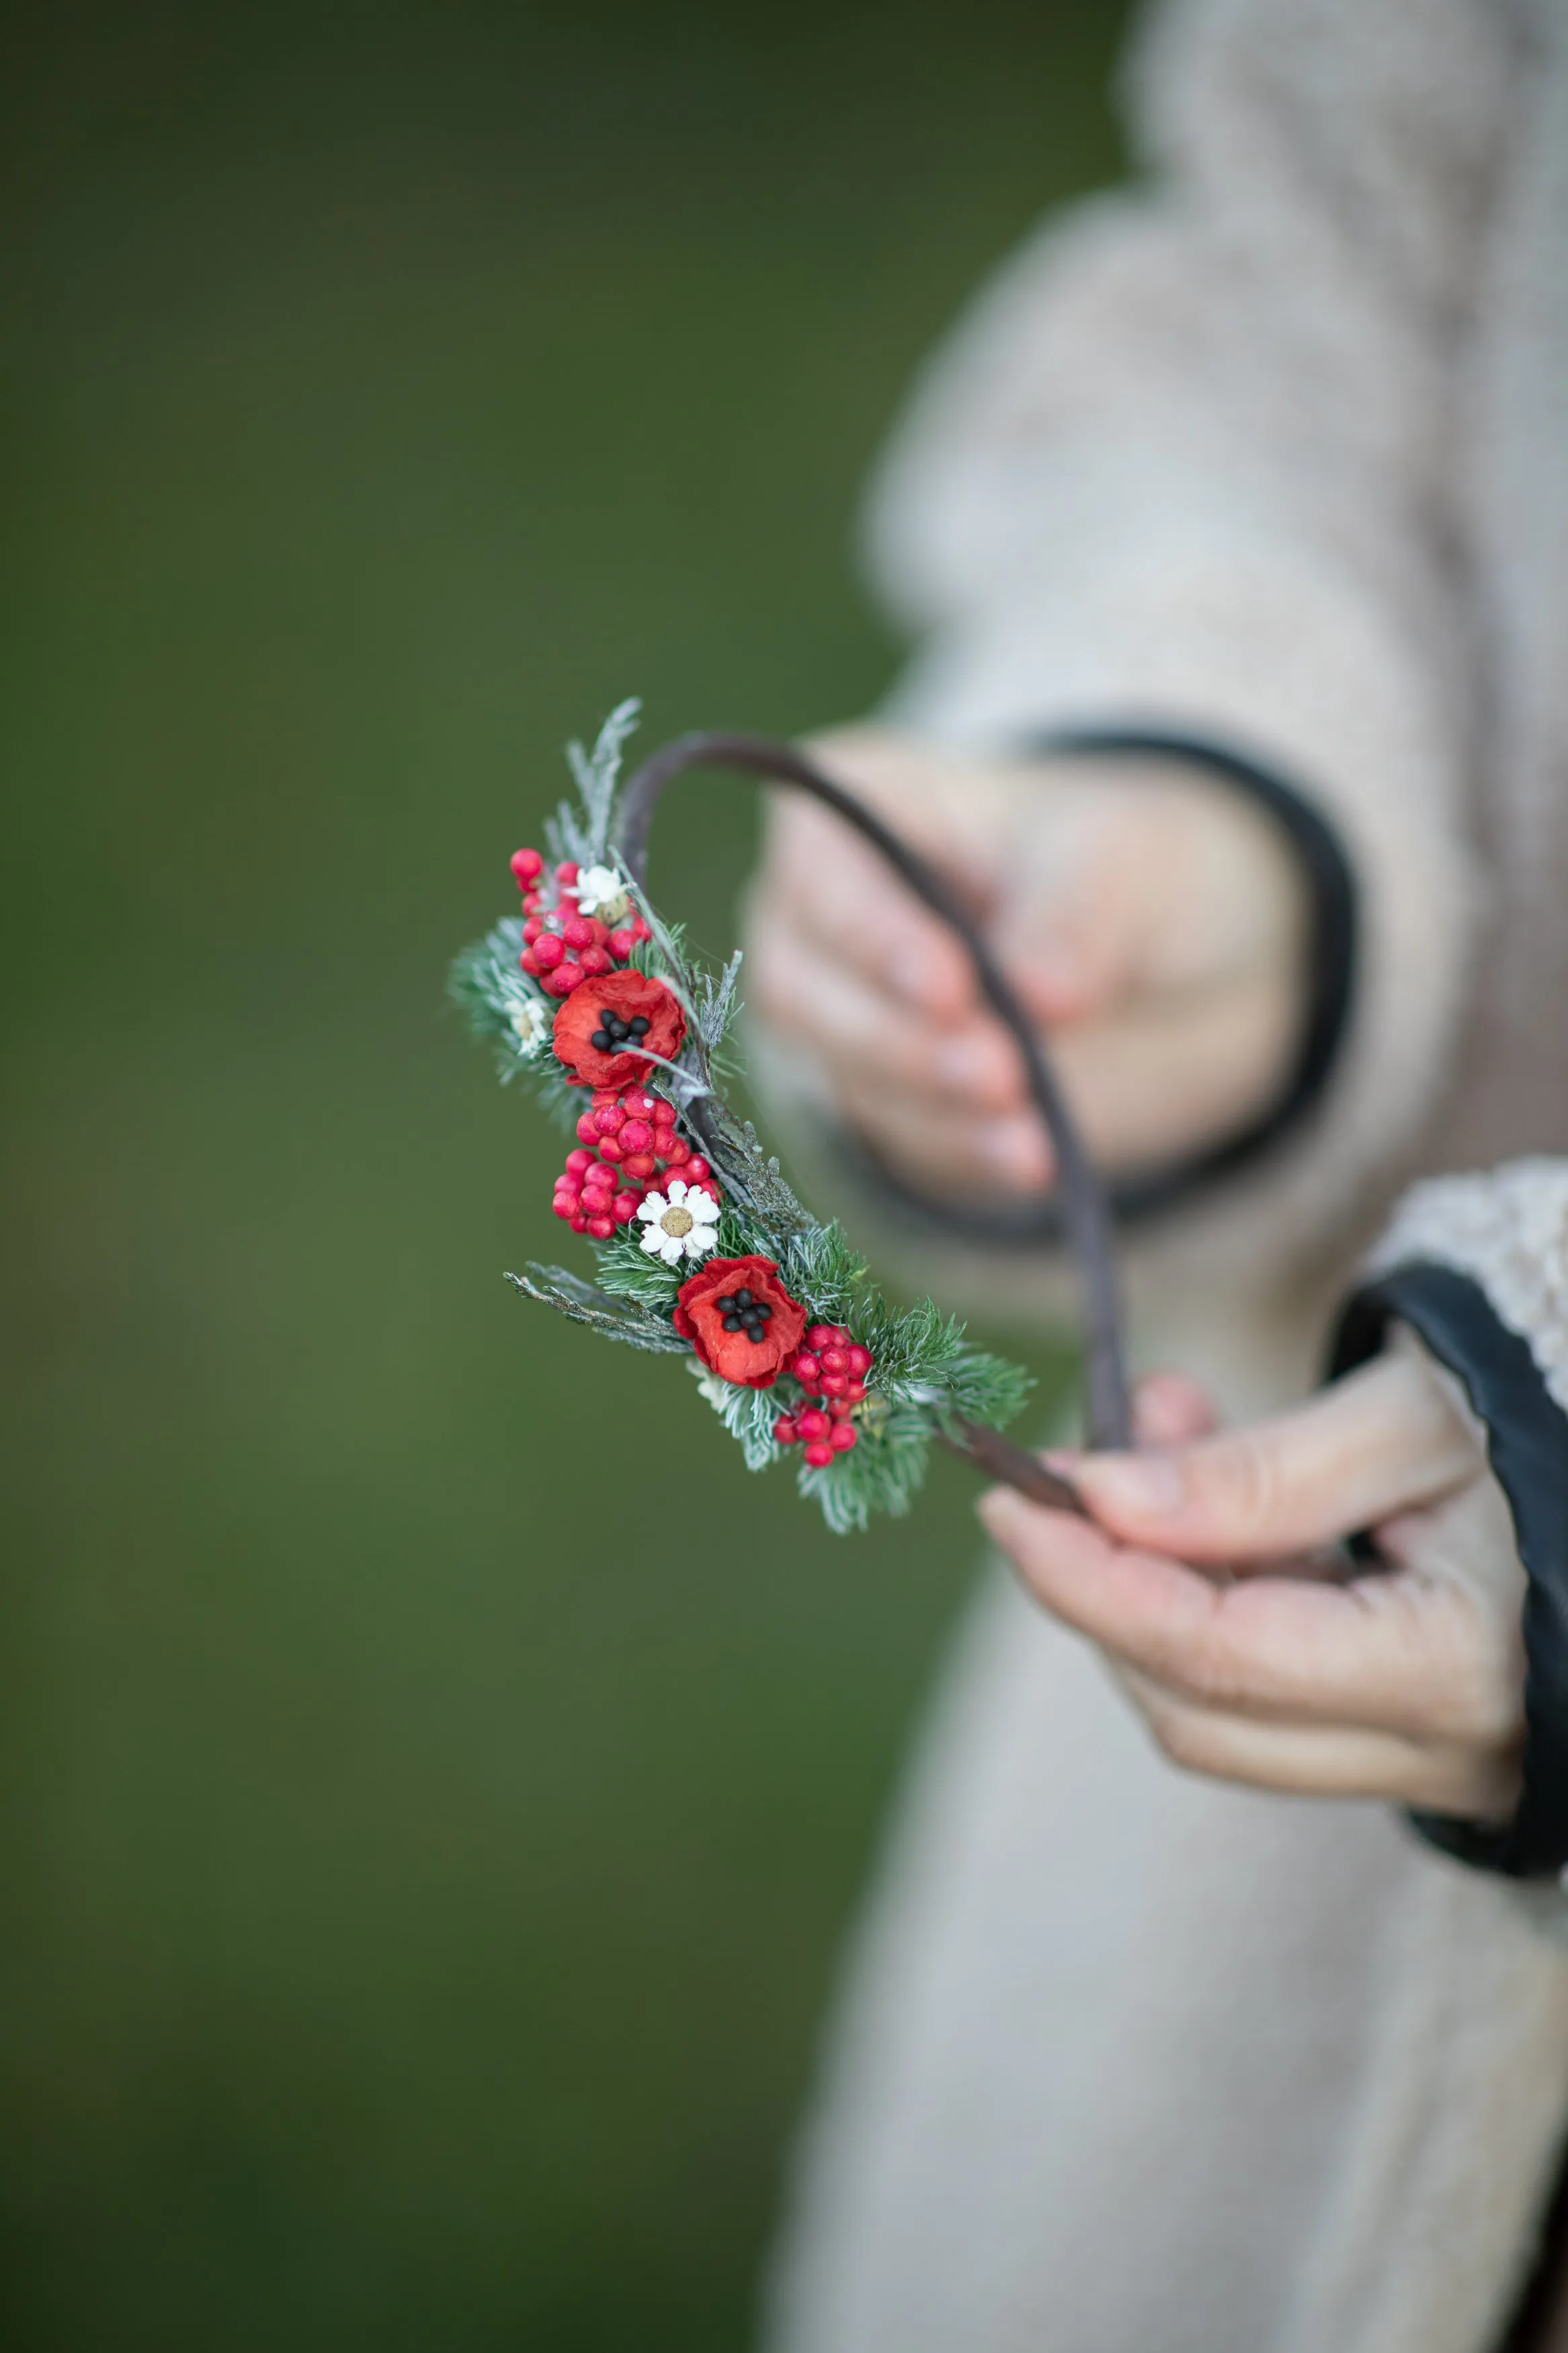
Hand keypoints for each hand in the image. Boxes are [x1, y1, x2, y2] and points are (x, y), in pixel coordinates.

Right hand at [743, 725, 1307, 1197]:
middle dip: (907, 1042)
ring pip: (847, 1070)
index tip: (951, 989)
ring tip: (1030, 1133)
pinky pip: (901, 1131)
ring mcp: (834, 1008)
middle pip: (812, 986)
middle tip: (999, 1076)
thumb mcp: (1114, 858)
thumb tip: (1041, 999)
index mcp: (849, 804)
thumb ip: (1074, 916)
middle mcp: (812, 911)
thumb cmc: (1101, 860)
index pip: (826, 870)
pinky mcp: (875, 1092)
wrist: (1141, 947)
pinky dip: (967, 1149)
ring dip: (938, 1107)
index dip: (875, 937)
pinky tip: (1030, 1161)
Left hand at [978, 1342, 1526, 1819]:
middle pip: (1196, 1706)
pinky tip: (1204, 1481)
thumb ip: (1261, 1474)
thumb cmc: (1554, 1413)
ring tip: (1164, 1419)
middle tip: (1070, 1458)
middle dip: (1106, 1585)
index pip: (1217, 1655)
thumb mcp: (1418, 1417)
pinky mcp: (1405, 1740)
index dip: (1092, 1579)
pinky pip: (1267, 1691)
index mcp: (1458, 1672)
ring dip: (1152, 1580)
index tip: (1010, 1496)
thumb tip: (1100, 1500)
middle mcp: (1441, 1752)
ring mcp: (1425, 1764)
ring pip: (1220, 1710)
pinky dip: (1210, 1592)